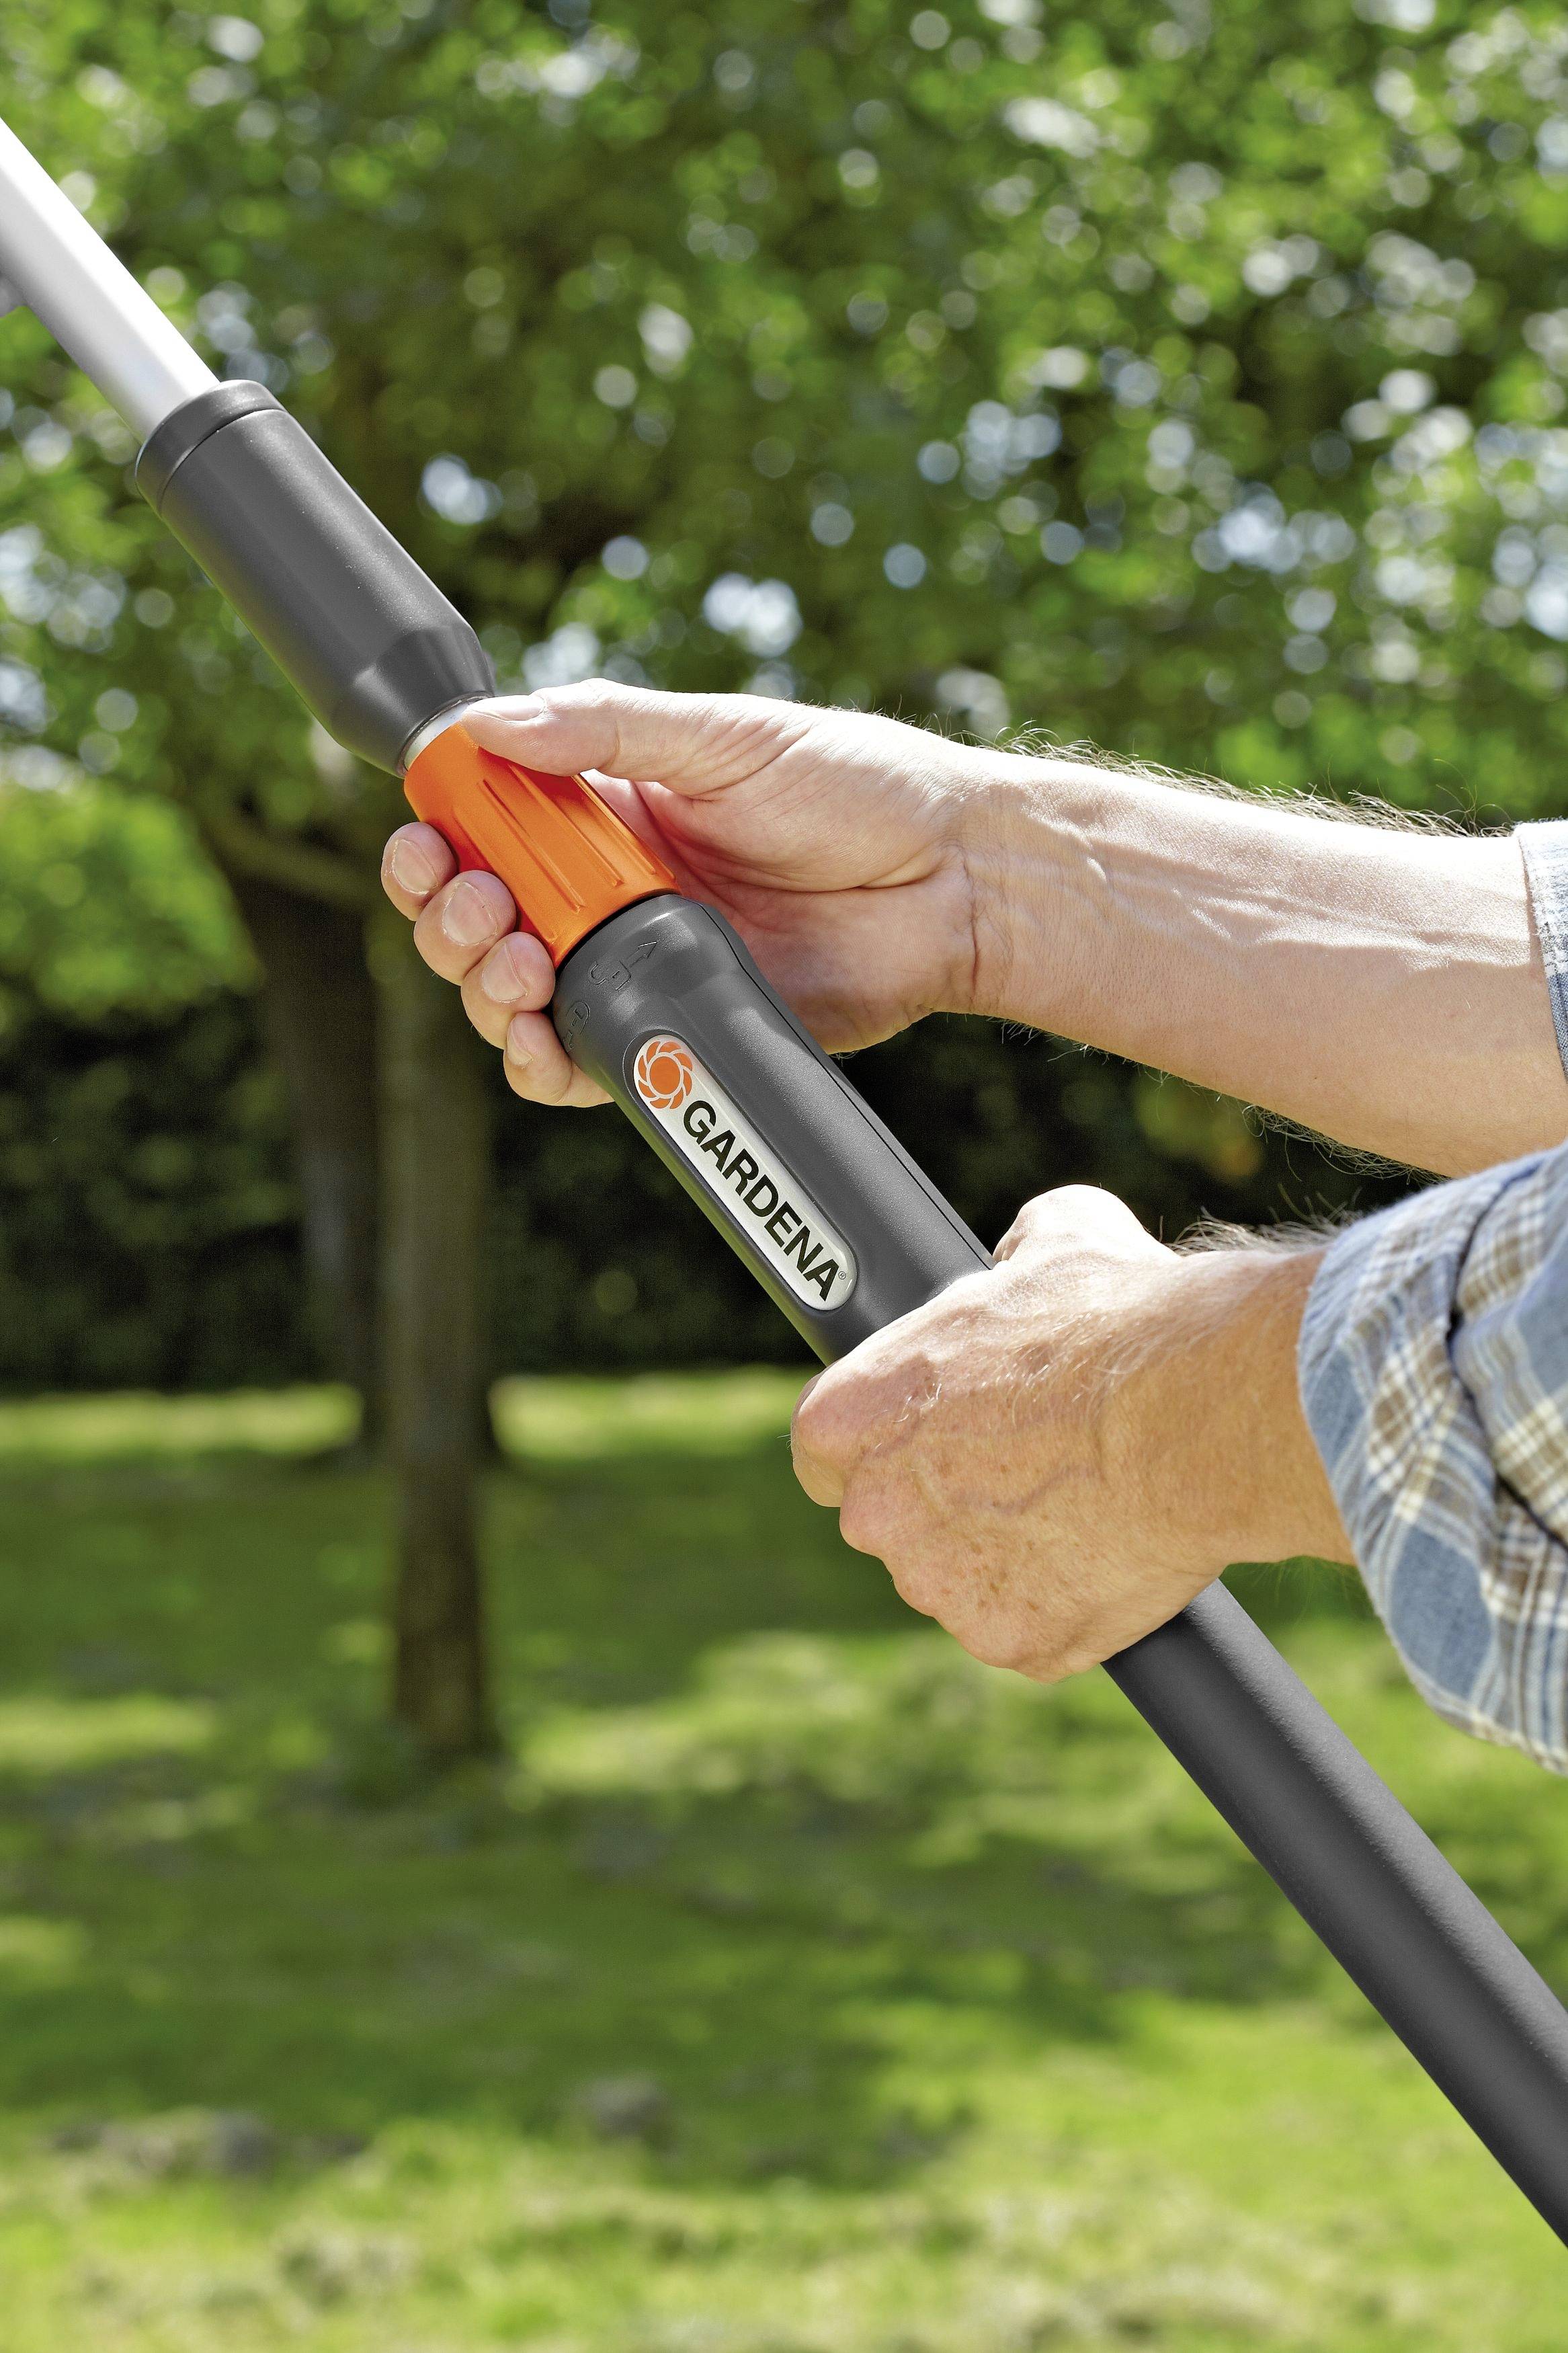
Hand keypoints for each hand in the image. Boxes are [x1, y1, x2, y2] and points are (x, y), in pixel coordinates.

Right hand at [380, 681, 1014, 1107]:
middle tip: (482, 908)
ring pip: (516, 996)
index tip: (426, 843)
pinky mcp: (679, 1029)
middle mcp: (611, 891)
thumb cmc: (858, 790)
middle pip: (481, 918)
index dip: (439, 837)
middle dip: (452, 919)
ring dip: (485, 987)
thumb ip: (606, 729)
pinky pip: (584, 1062)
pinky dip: (542, 1062)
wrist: (955, 883)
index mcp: (611, 810)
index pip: (488, 825)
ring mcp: (640, 965)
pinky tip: (538, 1040)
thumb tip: (485, 723)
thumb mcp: (725, 737)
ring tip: (519, 964)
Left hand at [791, 1186, 1348, 1681]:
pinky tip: (1108, 1549)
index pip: (825, 1449)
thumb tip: (1020, 1256)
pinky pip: (1027, 1628)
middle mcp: (877, 1514)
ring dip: (1008, 1553)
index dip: (883, 1441)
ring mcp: (941, 1588)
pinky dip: (1064, 1602)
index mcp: (854, 1415)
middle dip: (950, 1501)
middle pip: (894, 1520)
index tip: (927, 1436)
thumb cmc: (1118, 1323)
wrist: (1195, 1415)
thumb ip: (1009, 1258)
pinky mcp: (1012, 1641)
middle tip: (1029, 1463)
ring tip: (1084, 1500)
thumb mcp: (1053, 1239)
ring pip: (962, 1578)